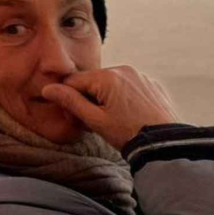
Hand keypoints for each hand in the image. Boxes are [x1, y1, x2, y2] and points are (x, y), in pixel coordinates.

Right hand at [40, 65, 180, 149]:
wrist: (165, 144)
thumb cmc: (128, 134)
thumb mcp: (95, 120)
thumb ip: (71, 102)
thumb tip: (48, 89)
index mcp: (107, 77)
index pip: (74, 81)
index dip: (69, 100)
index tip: (75, 119)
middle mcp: (124, 70)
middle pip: (93, 82)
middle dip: (88, 100)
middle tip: (93, 123)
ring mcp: (140, 76)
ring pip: (111, 84)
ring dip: (106, 99)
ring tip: (113, 122)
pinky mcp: (152, 85)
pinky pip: (129, 87)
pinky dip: (124, 98)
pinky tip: (129, 117)